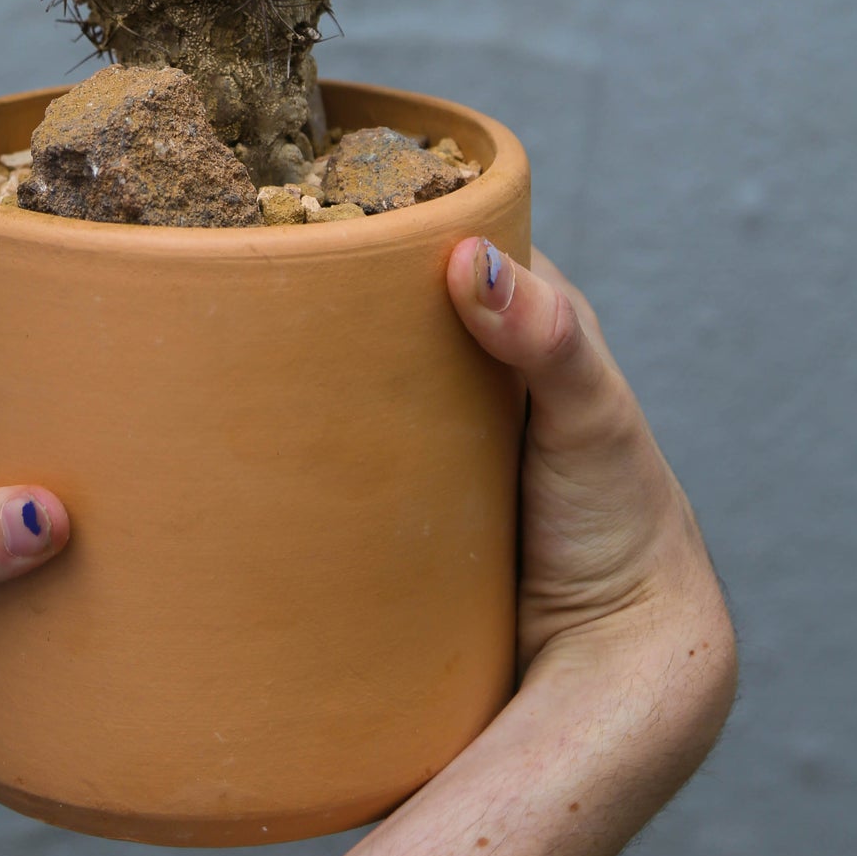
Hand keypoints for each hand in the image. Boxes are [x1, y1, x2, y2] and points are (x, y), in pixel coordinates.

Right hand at [284, 241, 735, 855]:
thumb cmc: (623, 523)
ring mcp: (435, 425)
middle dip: (330, 282)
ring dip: (311, 359)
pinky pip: (349, 441)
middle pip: (390, 300)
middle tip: (250, 269)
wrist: (610, 657)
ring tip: (233, 335)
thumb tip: (469, 261)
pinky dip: (312, 428)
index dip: (390, 213)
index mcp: (527, 313)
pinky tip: (258, 422)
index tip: (311, 199)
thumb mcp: (594, 417)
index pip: (446, 235)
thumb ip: (548, 337)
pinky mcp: (404, 486)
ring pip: (361, 369)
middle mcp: (478, 359)